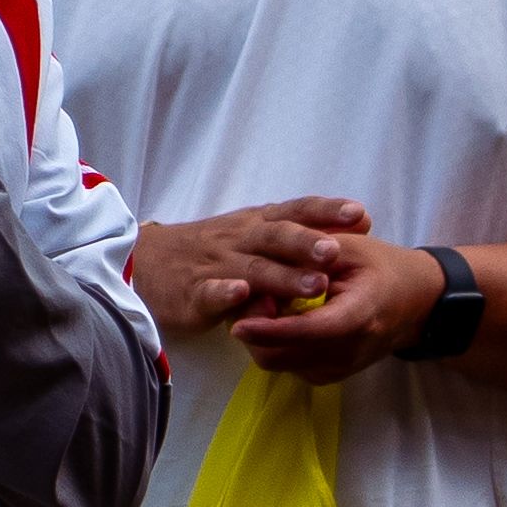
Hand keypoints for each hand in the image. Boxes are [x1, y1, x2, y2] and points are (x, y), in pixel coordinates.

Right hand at [128, 198, 370, 336]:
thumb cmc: (213, 250)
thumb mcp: (254, 234)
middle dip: (308, 243)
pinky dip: (225, 293)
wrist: (145, 261)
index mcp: (257, 223)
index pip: (295, 211)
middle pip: (277, 236)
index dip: (326, 212)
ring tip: (314, 285)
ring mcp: (216, 265)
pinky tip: (240, 295)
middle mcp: (240, 238)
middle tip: (336, 252)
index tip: (360, 215)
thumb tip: (358, 224)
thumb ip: (298, 233)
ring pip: (253, 268)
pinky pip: (210, 292)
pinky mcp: (193, 293)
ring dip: (284, 276)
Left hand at [228, 231, 451, 382]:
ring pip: (279, 363)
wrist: (415, 300)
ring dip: (261, 338)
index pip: (308, 331)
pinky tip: (281, 318)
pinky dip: (275, 345)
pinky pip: (289, 365)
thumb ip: (310, 255)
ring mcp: (340, 368)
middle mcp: (349, 350)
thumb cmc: (381, 266)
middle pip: (282, 356)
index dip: (270, 329)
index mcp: (359, 314)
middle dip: (255, 331)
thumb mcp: (350, 246)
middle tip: (253, 296)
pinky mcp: (330, 374)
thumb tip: (267, 267)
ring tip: (266, 303)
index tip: (237, 323)